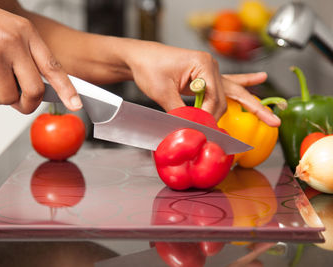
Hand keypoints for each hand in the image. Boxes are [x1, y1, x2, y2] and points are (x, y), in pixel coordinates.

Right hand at [0, 0, 81, 112]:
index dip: (67, 89)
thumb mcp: (10, 30)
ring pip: (7, 98)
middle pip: (34, 91)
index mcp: (26, 33)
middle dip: (28, 104)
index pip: (53, 67)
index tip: (75, 105)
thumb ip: (26, 55)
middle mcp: (13, 44)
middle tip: (21, 104)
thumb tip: (37, 89)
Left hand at [125, 41, 279, 126]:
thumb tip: (188, 129)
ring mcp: (208, 70)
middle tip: (269, 123)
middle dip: (232, 115)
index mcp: (202, 64)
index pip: (214, 97)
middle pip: (227, 96)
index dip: (209, 116)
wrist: (140, 57)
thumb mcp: (162, 91)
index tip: (203, 130)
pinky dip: (244, 82)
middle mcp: (209, 66)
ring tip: (272, 116)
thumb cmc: (149, 67)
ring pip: (234, 89)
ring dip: (251, 103)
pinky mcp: (204, 76)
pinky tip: (259, 79)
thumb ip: (178, 111)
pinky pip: (227, 82)